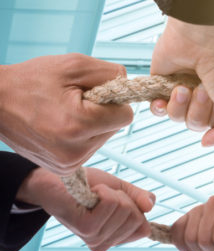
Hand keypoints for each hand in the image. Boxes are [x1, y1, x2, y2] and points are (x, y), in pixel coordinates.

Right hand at [0, 54, 132, 175]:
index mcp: (78, 125)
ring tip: (64, 114)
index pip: (125, 116)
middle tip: (74, 102)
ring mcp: (68, 164)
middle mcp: (75, 151)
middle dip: (102, 113)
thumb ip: (110, 73)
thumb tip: (129, 85)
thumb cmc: (33, 80)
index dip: (114, 101)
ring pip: (103, 139)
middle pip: (115, 129)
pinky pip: (89, 149)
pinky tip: (61, 127)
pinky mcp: (64, 169)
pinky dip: (82, 137)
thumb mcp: (74, 65)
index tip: (95, 93)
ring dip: (92, 125)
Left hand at [16, 167, 153, 250]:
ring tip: (94, 196)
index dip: (136, 208)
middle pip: (137, 218)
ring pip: (125, 209)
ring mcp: (94, 237)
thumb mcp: (121, 190)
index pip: (145, 229)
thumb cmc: (87, 185)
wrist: (55, 180)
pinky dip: (104, 191)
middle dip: (124, 199)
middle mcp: (104, 243)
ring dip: (111, 193)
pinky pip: (111, 203)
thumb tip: (151, 206)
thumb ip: (139, 198)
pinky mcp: (85, 227)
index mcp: (114, 239)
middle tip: (103, 196)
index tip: (117, 201)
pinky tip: (89, 195)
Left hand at [150, 0, 213, 146]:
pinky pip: (159, 109)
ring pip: (178, 119)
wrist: (206, 40)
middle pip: (197, 125)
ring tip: (187, 86)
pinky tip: (169, 96)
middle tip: (206, 89)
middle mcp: (206, 97)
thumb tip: (206, 143)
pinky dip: (162, 107)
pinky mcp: (164, 83)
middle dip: (200, 110)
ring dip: (183, 105)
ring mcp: (185, 90)